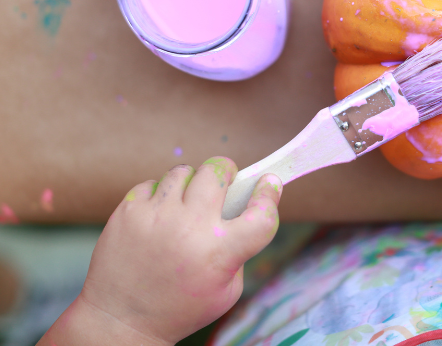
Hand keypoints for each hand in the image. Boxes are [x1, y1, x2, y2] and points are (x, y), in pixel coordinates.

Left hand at [39, 158, 281, 345]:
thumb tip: (242, 203)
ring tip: (185, 204)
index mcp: (220, 253)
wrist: (121, 320)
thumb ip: (238, 248)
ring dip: (191, 184)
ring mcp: (156, 217)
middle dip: (226, 171)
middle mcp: (189, 229)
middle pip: (218, 170)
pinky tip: (158, 218)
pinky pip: (153, 184)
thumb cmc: (180, 307)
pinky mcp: (129, 212)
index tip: (269, 183)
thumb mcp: (226, 291)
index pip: (261, 213)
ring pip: (184, 172)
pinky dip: (160, 197)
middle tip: (224, 181)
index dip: (270, 194)